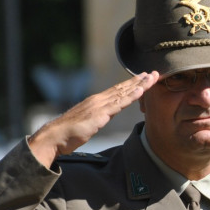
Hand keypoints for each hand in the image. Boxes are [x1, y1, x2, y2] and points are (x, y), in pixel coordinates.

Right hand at [28, 72, 157, 167]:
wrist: (55, 136)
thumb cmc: (69, 133)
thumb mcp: (89, 122)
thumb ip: (99, 116)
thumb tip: (108, 114)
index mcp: (96, 101)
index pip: (117, 90)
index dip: (132, 83)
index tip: (144, 78)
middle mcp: (99, 100)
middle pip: (123, 88)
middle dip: (140, 80)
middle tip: (154, 73)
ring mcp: (99, 105)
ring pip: (124, 92)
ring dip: (140, 84)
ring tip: (152, 77)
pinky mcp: (100, 114)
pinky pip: (119, 103)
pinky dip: (131, 96)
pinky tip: (141, 90)